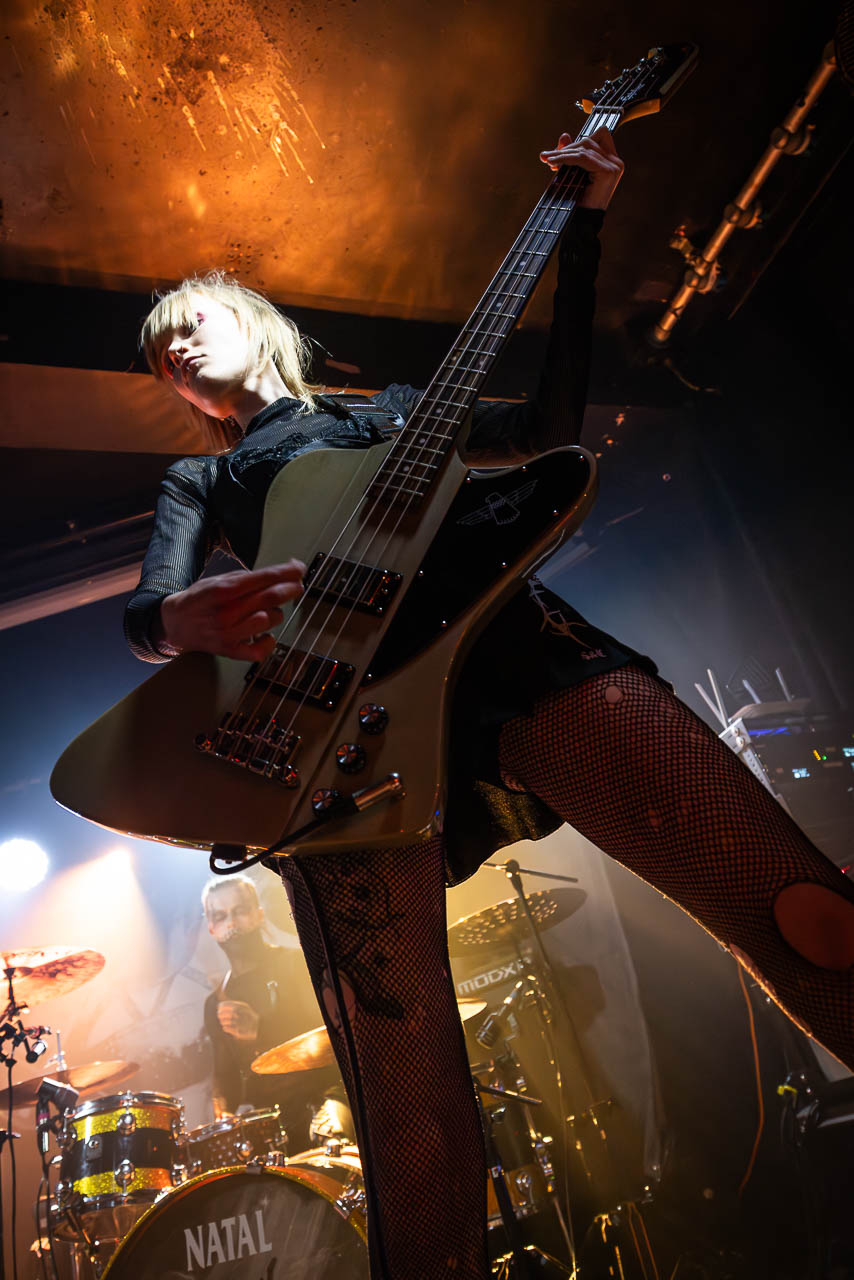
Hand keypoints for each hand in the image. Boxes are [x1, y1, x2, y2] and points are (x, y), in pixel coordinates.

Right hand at [158, 560, 304, 660]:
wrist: (176, 624)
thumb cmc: (201, 599)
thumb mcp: (220, 580)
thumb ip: (249, 577)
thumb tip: (283, 572)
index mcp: (223, 590)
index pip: (262, 578)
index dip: (286, 572)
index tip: (300, 568)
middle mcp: (226, 612)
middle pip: (269, 598)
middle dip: (289, 589)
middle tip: (296, 586)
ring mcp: (228, 633)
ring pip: (269, 620)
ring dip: (276, 613)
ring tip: (269, 610)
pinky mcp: (229, 651)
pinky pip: (259, 650)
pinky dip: (269, 642)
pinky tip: (267, 634)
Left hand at [216, 999, 260, 1041]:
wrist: (260, 1027)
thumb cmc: (249, 1016)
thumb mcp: (244, 1007)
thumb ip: (234, 1003)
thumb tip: (221, 995)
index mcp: (243, 1007)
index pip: (229, 1004)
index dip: (222, 1005)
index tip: (219, 1007)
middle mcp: (242, 1014)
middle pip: (228, 1013)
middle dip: (221, 1013)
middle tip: (219, 1015)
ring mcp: (241, 1023)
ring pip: (227, 1021)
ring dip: (223, 1021)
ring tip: (222, 1021)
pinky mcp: (240, 1031)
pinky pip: (229, 1029)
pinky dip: (226, 1028)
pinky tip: (225, 1027)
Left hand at [539, 126, 623, 209]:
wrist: (582, 222)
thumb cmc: (577, 199)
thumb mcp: (572, 171)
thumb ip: (571, 152)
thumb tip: (564, 135)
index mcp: (611, 160)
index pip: (599, 135)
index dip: (578, 140)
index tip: (559, 152)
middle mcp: (616, 161)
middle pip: (590, 140)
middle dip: (567, 148)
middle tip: (547, 157)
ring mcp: (614, 166)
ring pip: (585, 148)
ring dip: (563, 153)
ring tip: (548, 160)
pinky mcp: (607, 171)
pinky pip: (583, 157)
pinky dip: (566, 158)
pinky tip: (553, 163)